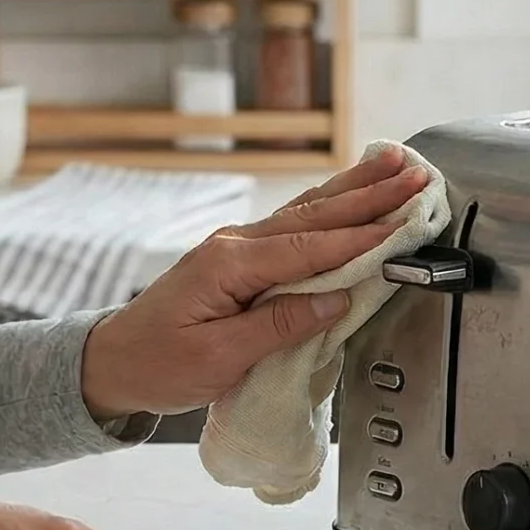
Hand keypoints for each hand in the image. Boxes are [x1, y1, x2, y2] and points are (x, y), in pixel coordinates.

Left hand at [80, 144, 429, 417]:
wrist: (114, 362)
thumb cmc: (158, 364)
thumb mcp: (218, 358)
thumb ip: (279, 326)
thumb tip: (334, 300)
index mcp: (230, 265)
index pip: (310, 248)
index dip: (361, 238)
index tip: (404, 223)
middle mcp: (236, 244)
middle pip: (316, 216)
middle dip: (370, 194)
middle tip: (415, 175)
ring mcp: (237, 246)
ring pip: (308, 210)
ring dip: (355, 187)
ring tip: (395, 164)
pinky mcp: (241, 256)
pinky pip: (296, 224)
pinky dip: (331, 206)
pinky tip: (351, 191)